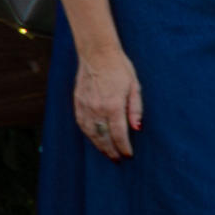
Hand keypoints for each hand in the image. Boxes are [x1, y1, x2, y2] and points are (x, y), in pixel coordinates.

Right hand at [71, 37, 146, 156]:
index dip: (123, 146)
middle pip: (103, 137)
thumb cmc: (120, 68)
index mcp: (113, 105)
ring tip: (107, 153)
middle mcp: (97, 109)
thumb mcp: (135, 86)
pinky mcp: (77, 103)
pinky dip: (88, 135)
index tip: (128, 155)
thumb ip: (135, 109)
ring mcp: (85, 107)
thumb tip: (137, 128)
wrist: (97, 54)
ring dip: (99, 146)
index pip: (118, 133)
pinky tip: (94, 139)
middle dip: (111, 150)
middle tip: (117, 160)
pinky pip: (81, 124)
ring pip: (91, 133)